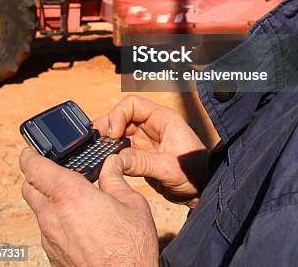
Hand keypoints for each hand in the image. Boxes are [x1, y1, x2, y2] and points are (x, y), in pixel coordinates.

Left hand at [20, 148, 157, 266]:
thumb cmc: (130, 247)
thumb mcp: (131, 203)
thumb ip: (115, 179)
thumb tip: (111, 163)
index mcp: (69, 195)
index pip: (34, 167)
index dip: (31, 156)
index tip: (33, 151)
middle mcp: (52, 215)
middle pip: (29, 188)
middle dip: (37, 176)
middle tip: (56, 171)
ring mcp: (49, 238)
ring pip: (38, 210)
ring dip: (48, 200)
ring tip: (74, 197)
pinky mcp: (53, 255)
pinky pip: (47, 230)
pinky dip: (56, 220)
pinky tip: (79, 222)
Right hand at [93, 96, 207, 206]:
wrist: (203, 192)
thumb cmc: (195, 173)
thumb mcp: (168, 168)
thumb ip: (142, 163)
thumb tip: (115, 160)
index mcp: (162, 119)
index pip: (132, 104)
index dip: (118, 115)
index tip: (112, 133)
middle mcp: (152, 126)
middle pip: (122, 117)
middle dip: (107, 127)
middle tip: (94, 142)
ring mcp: (146, 141)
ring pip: (120, 133)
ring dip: (108, 141)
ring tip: (95, 151)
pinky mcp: (142, 156)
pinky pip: (122, 150)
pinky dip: (112, 154)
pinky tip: (104, 161)